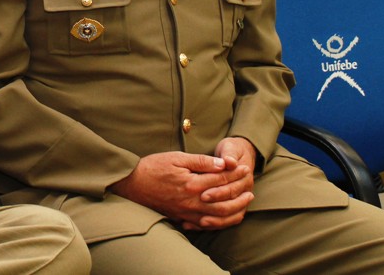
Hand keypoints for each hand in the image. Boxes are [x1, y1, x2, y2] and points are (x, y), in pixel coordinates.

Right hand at [111, 151, 253, 230]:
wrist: (132, 184)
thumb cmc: (153, 167)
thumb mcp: (176, 157)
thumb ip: (200, 161)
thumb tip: (222, 163)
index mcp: (192, 183)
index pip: (220, 179)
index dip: (235, 173)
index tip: (245, 169)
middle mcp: (192, 200)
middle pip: (224, 201)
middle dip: (239, 194)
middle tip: (251, 187)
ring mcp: (187, 212)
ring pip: (218, 216)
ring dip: (234, 210)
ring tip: (244, 203)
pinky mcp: (182, 218)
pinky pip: (206, 225)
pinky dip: (220, 223)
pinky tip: (226, 217)